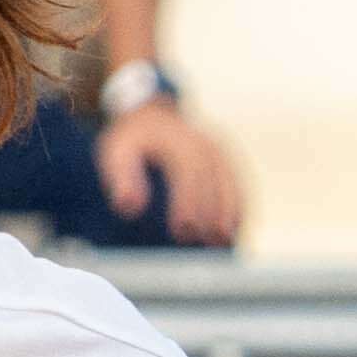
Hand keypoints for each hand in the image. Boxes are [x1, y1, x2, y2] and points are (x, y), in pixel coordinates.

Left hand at [106, 96, 241, 244]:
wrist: (153, 116)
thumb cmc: (133, 141)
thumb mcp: (118, 152)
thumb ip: (122, 178)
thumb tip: (129, 207)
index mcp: (177, 138)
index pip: (189, 169)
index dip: (188, 200)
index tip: (183, 230)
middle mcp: (204, 140)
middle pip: (214, 177)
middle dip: (213, 211)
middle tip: (207, 240)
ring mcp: (220, 149)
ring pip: (231, 180)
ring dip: (231, 211)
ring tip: (224, 240)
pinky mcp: (228, 159)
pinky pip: (238, 182)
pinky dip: (239, 205)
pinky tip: (236, 229)